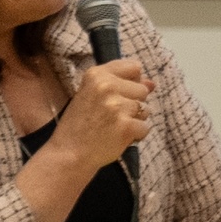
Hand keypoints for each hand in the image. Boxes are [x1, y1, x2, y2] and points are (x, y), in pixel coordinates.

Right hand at [44, 54, 152, 181]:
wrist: (68, 154)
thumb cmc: (80, 125)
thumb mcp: (93, 96)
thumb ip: (121, 85)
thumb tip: (151, 83)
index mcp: (96, 75)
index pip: (133, 67)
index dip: (133, 82)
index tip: (121, 95)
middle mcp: (107, 86)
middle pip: (142, 90)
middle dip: (133, 104)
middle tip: (112, 117)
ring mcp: (117, 106)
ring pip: (146, 109)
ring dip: (135, 120)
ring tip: (113, 127)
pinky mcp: (126, 126)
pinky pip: (145, 128)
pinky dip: (136, 136)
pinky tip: (117, 138)